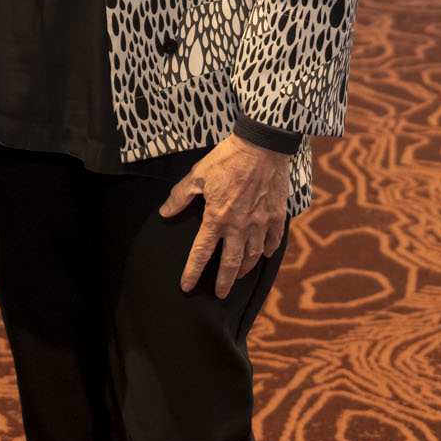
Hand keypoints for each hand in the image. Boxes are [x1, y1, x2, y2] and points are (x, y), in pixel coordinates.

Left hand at [160, 136, 292, 296]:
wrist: (262, 146)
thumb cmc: (227, 159)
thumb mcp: (197, 175)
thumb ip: (180, 196)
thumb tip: (164, 212)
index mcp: (216, 217)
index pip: (201, 253)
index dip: (192, 271)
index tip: (187, 286)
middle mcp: (239, 226)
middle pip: (230, 263)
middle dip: (224, 282)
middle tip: (220, 295)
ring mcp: (260, 223)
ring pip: (252, 256)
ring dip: (244, 269)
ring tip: (238, 275)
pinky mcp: (276, 216)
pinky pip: (273, 241)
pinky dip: (267, 251)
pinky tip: (263, 255)